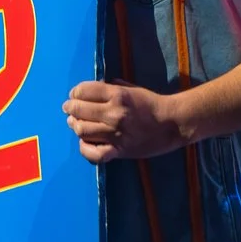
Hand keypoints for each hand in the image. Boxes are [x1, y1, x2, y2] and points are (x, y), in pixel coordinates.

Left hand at [64, 80, 182, 163]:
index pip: (83, 91)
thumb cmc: (151, 103)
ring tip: (75, 123)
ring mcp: (115, 134)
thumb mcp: (131, 89)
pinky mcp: (119, 150)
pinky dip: (85, 148)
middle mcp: (113, 114)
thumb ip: (110, 88)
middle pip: (79, 110)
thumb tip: (89, 91)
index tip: (74, 95)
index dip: (75, 92)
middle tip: (69, 108)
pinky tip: (84, 142)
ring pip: (82, 130)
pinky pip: (94, 153)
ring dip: (75, 126)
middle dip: (70, 108)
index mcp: (117, 95)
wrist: (172, 124)